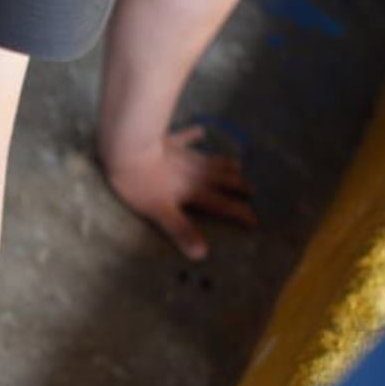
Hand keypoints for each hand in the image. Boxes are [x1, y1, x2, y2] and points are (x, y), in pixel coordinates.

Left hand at [102, 125, 256, 260]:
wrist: (129, 151)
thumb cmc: (143, 185)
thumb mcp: (161, 213)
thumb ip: (181, 230)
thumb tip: (202, 254)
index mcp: (196, 191)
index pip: (224, 205)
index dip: (240, 214)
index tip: (255, 221)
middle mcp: (198, 173)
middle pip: (224, 180)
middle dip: (239, 185)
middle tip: (252, 190)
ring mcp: (186, 155)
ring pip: (213, 160)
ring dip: (226, 163)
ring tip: (239, 165)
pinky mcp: (171, 141)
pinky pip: (186, 137)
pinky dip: (194, 135)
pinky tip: (200, 131)